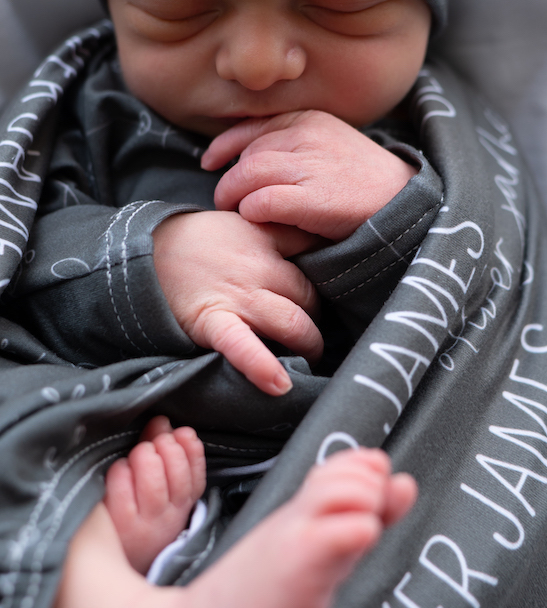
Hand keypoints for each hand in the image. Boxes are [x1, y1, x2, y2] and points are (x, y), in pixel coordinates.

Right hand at [153, 211, 321, 394]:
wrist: (145, 248)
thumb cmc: (198, 240)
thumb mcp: (241, 222)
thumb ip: (276, 233)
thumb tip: (317, 247)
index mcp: (266, 238)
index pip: (315, 251)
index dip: (332, 269)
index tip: (342, 283)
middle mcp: (259, 267)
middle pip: (310, 296)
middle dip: (318, 316)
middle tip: (313, 327)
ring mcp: (238, 296)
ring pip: (294, 324)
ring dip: (308, 345)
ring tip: (308, 356)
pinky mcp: (213, 321)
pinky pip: (243, 346)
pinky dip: (262, 367)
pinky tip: (280, 385)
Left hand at [202, 110, 415, 240]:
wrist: (404, 204)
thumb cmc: (363, 181)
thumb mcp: (330, 146)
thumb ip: (293, 145)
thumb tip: (246, 158)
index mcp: (309, 119)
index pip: (252, 128)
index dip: (224, 146)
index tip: (209, 162)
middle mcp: (307, 136)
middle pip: (246, 157)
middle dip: (229, 181)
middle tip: (227, 201)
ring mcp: (309, 166)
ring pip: (246, 177)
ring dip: (235, 199)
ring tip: (239, 213)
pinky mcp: (312, 198)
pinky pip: (259, 203)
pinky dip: (252, 214)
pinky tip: (262, 223)